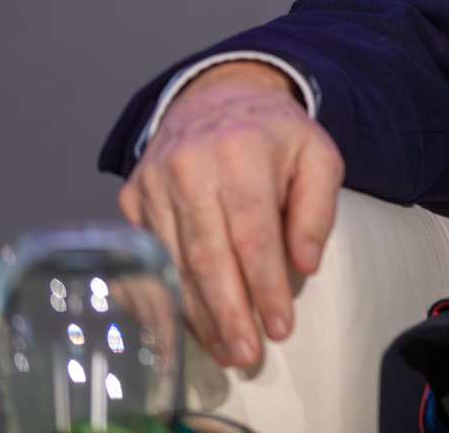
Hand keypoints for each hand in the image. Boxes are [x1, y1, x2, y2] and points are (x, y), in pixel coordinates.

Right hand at [118, 61, 343, 367]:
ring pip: (173, 261)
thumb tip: (304, 264)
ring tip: (223, 348)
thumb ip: (317, 209)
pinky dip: (166, 292)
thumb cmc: (275, 134)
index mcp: (242, 151)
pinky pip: (147, 255)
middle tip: (245, 354)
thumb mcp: (317, 155)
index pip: (253, 234)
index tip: (279, 326)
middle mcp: (190, 166)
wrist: (217, 94)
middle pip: (206, 254)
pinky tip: (185, 323)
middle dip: (227, 312)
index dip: (264, 286)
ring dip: (197, 313)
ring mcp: (154, 181)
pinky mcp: (131, 195)